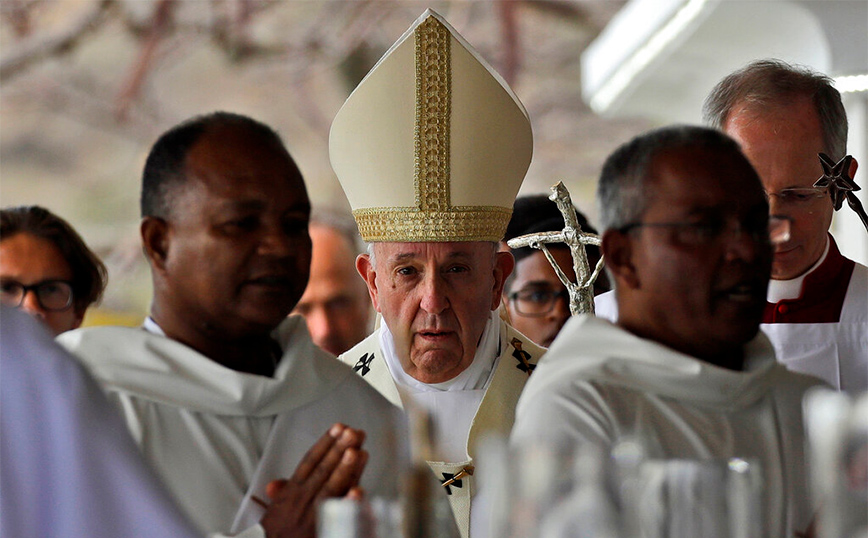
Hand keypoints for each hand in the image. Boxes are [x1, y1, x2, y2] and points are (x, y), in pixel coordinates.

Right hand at [260, 423, 368, 537]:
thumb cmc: (277, 531)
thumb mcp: (275, 509)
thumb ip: (283, 491)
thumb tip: (275, 483)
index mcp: (292, 491)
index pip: (310, 461)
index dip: (325, 443)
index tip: (338, 427)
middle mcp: (302, 500)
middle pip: (323, 470)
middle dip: (339, 449)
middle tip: (353, 432)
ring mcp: (313, 515)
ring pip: (331, 488)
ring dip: (345, 469)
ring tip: (357, 451)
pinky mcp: (320, 530)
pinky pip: (336, 515)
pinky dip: (347, 504)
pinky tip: (358, 491)